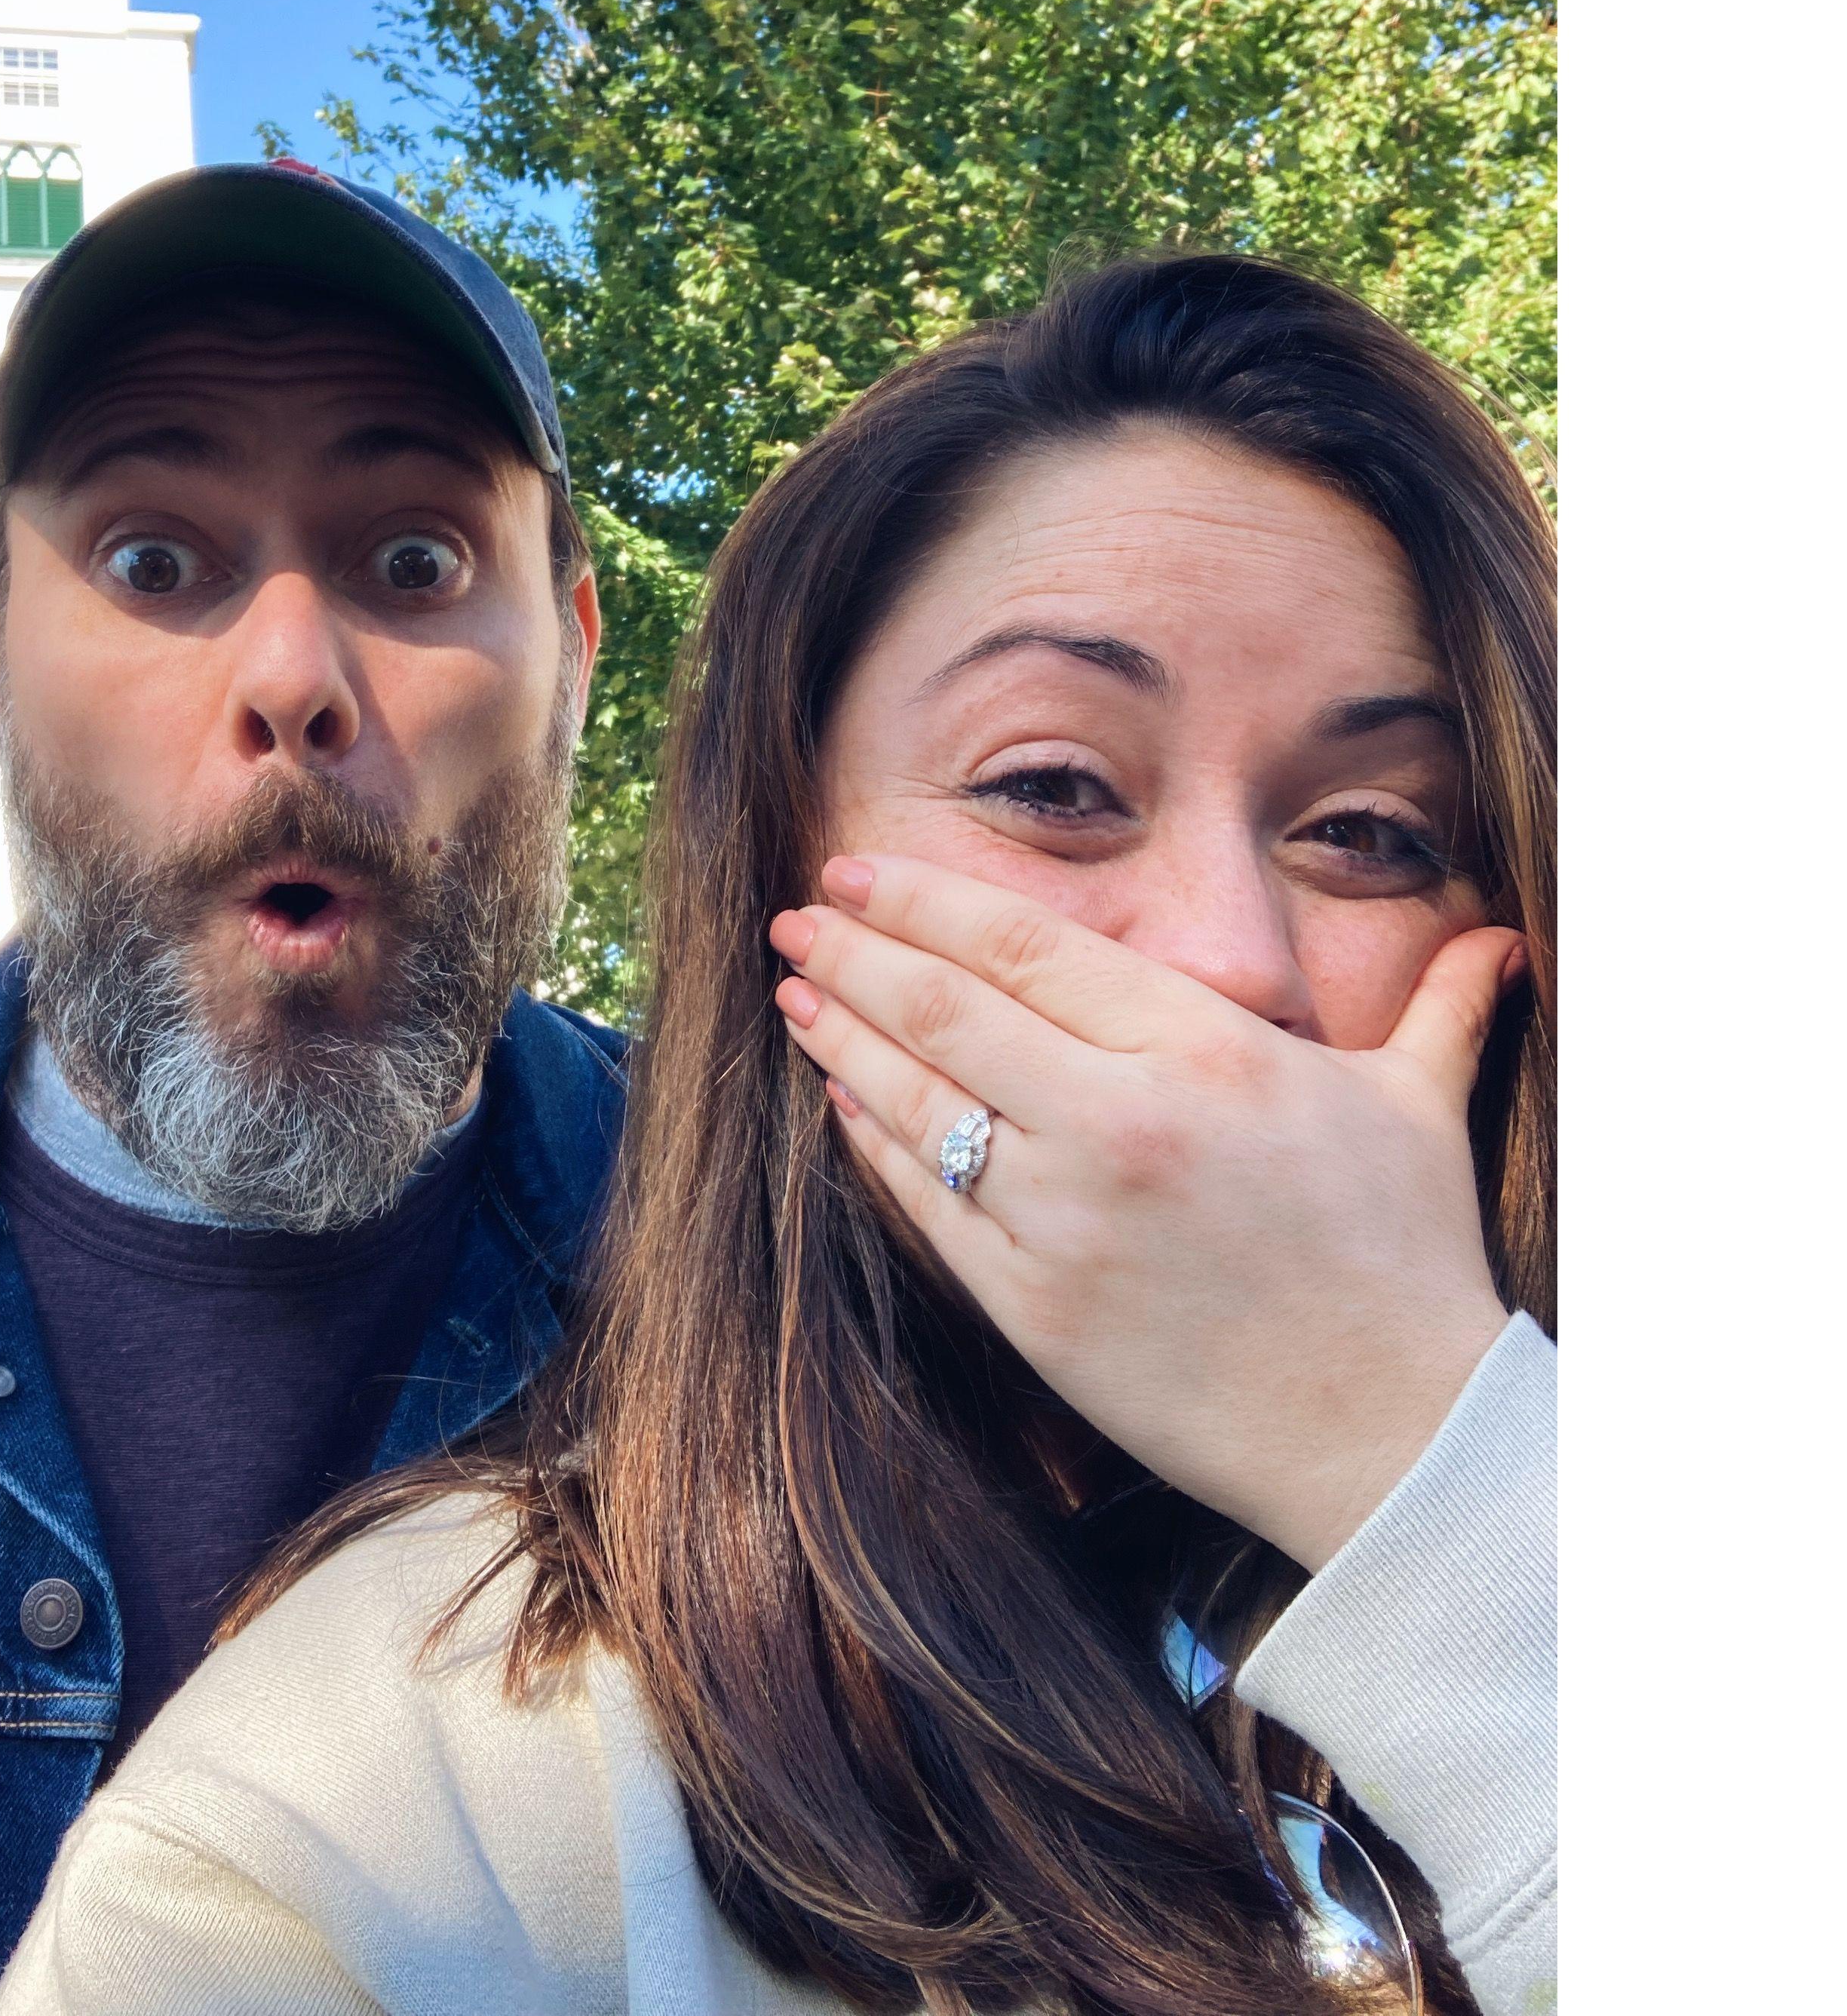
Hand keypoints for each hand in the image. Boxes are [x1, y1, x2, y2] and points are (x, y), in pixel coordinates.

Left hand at [768, 853, 1519, 1572]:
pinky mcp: (1033, 1307)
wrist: (1393, 1437)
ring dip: (840, 1033)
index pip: (1026, 948)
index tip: (858, 868)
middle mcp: (1121, 1122)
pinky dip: (874, 1139)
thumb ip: (1441, 1005)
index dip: (925, 898)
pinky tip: (843, 1098)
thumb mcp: (1420, 1110)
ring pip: (918, 1100)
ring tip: (796, 986)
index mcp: (1206, 1051)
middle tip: (795, 912)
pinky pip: (927, 1204)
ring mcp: (1067, 1218)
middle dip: (855, 948)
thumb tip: (1510, 937)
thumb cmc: (1404, 1261)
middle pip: (945, 1008)